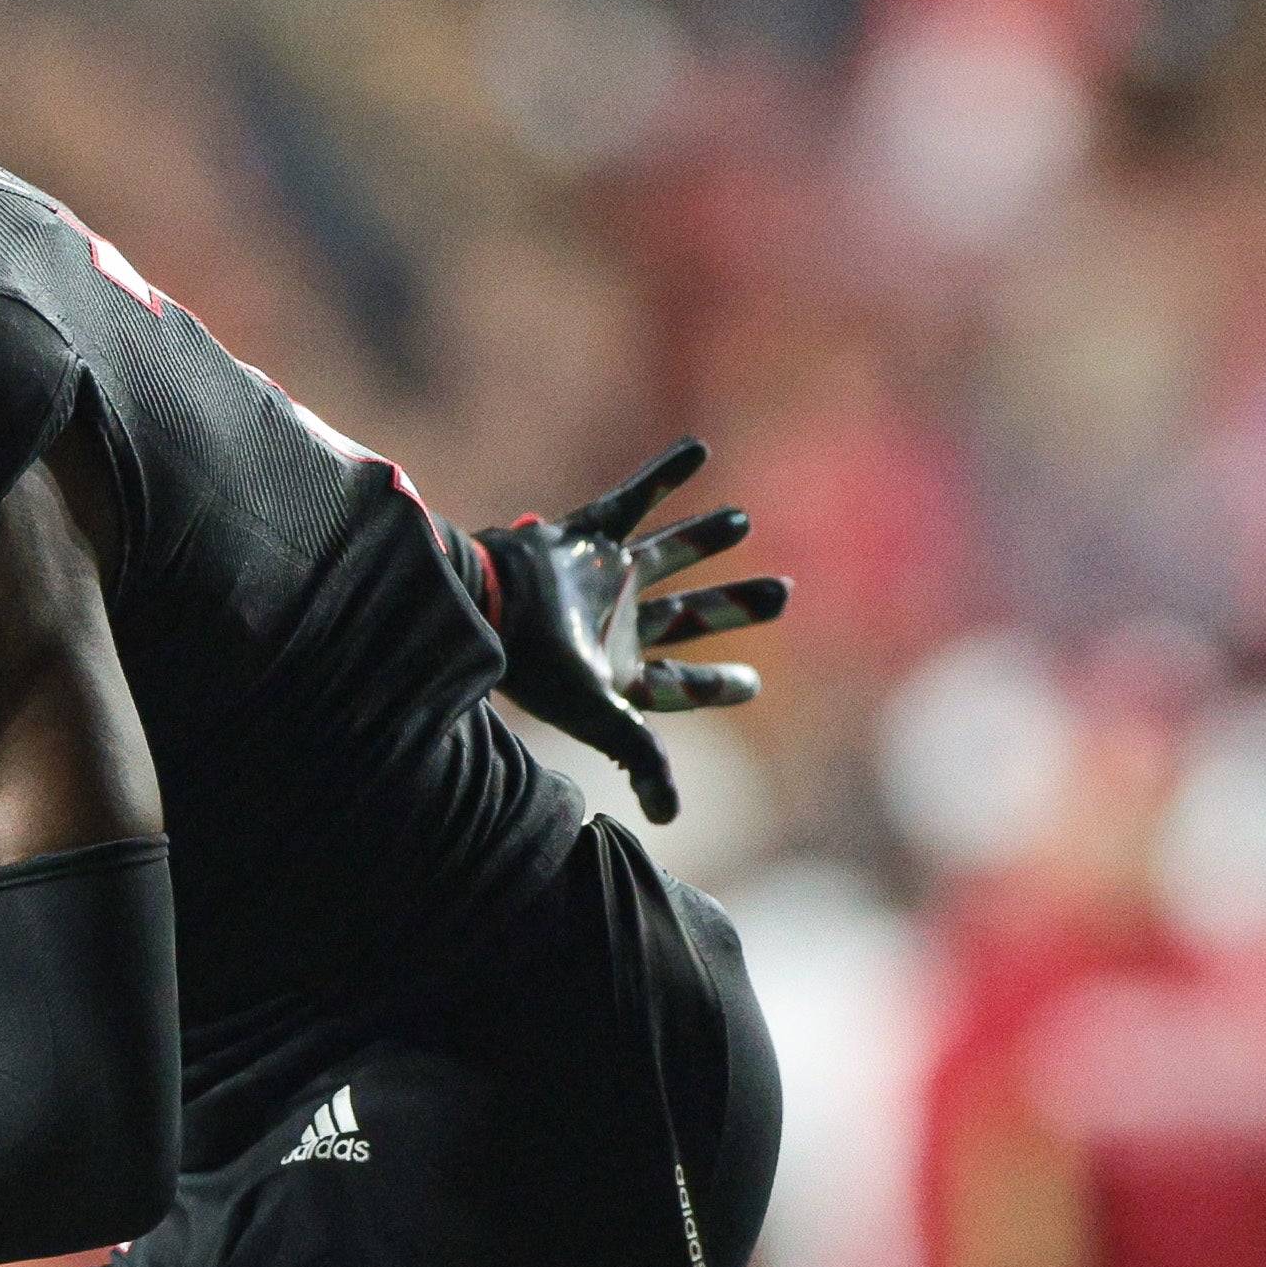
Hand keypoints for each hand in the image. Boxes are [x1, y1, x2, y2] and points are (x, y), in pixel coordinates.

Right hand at [474, 439, 787, 824]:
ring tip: (742, 520)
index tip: (752, 683)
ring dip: (703, 538)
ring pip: (666, 555)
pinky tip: (698, 450)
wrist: (481, 604)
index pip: (681, 682)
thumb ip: (640, 757)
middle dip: (733, 605)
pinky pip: (628, 499)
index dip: (718, 684)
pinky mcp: (582, 537)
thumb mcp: (596, 715)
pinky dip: (662, 475)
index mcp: (621, 669)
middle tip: (784, 594)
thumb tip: (670, 817)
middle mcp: (616, 622)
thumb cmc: (536, 665)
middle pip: (688, 615)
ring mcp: (601, 578)